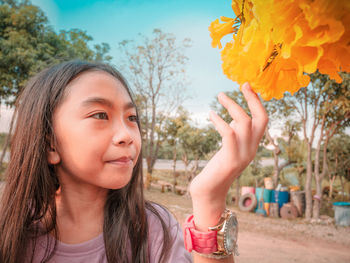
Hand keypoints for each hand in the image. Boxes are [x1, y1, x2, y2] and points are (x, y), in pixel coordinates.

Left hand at [190, 82, 267, 230]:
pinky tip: (210, 114)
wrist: (209, 194)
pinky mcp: (230, 160)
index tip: (249, 87)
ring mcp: (242, 156)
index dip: (258, 103)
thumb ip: (233, 136)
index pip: (263, 121)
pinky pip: (228, 133)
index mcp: (252, 147)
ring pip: (244, 122)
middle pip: (260, 119)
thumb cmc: (215, 171)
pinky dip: (219, 120)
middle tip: (242, 84)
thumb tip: (231, 119)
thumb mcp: (227, 151)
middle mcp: (252, 150)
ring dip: (231, 106)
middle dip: (253, 99)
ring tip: (219, 96)